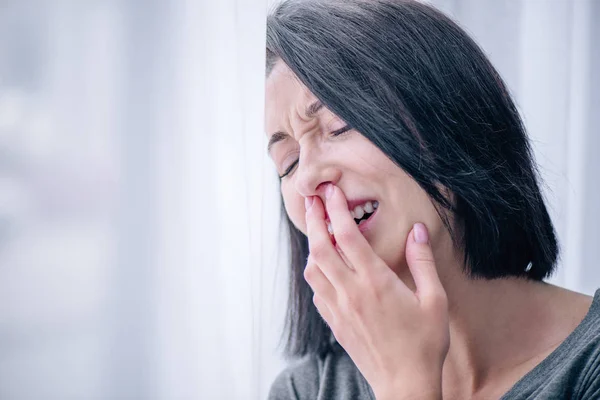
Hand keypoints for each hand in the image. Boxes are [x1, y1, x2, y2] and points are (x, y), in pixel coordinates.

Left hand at [303, 184, 449, 399]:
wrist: (404, 384)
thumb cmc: (425, 344)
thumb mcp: (434, 300)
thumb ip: (423, 262)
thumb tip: (417, 231)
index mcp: (376, 282)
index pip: (348, 236)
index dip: (336, 210)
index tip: (330, 191)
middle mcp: (351, 292)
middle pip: (320, 248)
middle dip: (313, 220)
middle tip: (311, 200)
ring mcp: (338, 309)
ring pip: (312, 269)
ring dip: (311, 246)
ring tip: (316, 230)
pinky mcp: (334, 323)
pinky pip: (316, 291)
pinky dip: (315, 272)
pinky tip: (324, 267)